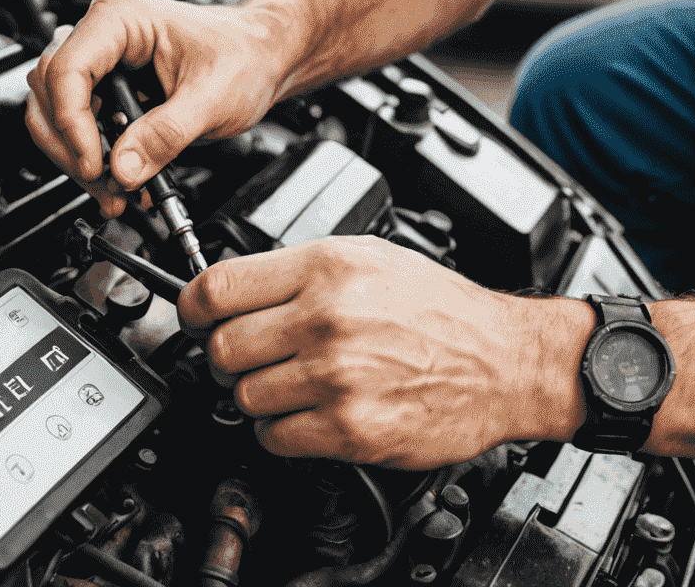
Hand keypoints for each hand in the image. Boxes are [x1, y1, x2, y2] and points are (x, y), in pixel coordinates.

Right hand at [24, 0, 291, 214]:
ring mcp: (102, 58)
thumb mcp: (213, 98)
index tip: (95, 164)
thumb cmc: (244, 55)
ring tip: (115, 189)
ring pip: (54, 110)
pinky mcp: (106, 84)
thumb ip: (165, 134)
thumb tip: (122, 168)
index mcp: (122, 18)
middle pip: (49, 92)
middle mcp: (103, 32)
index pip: (66, 70)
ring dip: (76, 157)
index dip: (73, 124)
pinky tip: (118, 178)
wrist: (262, 56)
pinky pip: (77, 122)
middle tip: (106, 184)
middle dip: (71, 147)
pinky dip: (90, 155)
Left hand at [179, 236, 585, 466]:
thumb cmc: (439, 306)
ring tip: (289, 384)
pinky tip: (307, 414)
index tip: (194, 316)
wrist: (502, 358)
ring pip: (244, 397)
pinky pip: (275, 438)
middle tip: (246, 357)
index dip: (192, 307)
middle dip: (225, 357)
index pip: (217, 287)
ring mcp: (336, 377)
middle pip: (222, 348)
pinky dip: (280, 432)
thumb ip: (298, 269)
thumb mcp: (367, 255)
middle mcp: (326, 318)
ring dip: (256, 397)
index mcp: (326, 267)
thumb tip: (233, 287)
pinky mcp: (350, 429)